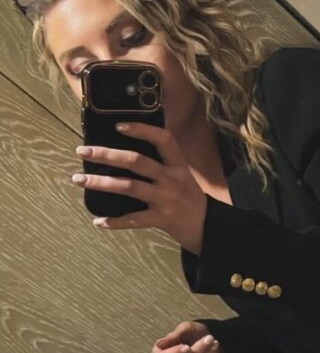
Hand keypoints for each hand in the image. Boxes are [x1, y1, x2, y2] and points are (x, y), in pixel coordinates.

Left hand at [71, 122, 207, 253]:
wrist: (208, 227)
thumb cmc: (190, 198)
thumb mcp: (182, 175)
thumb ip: (162, 163)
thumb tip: (126, 153)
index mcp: (178, 165)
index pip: (163, 139)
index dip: (142, 130)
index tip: (118, 125)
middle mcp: (171, 179)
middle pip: (137, 161)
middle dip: (107, 154)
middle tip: (83, 151)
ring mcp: (166, 199)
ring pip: (129, 187)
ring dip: (101, 183)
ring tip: (79, 180)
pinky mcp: (161, 219)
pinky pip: (134, 219)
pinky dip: (115, 221)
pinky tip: (98, 222)